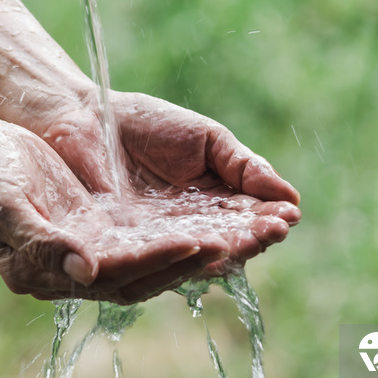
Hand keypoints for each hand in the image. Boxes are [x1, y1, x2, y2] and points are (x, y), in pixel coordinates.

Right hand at [0, 107, 228, 303]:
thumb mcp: (2, 203)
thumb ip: (41, 241)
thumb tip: (87, 272)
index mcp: (48, 270)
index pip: (116, 274)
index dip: (157, 261)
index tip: (198, 245)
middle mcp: (77, 268)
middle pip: (146, 274)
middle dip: (194, 262)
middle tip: (240, 246)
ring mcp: (92, 249)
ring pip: (155, 258)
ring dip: (198, 250)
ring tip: (241, 236)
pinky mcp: (102, 229)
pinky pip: (150, 238)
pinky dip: (182, 233)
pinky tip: (213, 224)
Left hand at [25, 89, 300, 268]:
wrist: (87, 119)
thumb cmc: (146, 124)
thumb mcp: (206, 140)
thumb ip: (244, 166)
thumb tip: (290, 196)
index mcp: (213, 204)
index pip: (248, 219)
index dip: (268, 219)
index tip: (288, 214)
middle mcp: (190, 230)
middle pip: (229, 243)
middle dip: (254, 237)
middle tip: (276, 229)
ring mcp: (159, 243)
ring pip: (199, 256)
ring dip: (227, 251)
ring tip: (250, 239)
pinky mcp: (126, 251)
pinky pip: (159, 258)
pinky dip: (185, 254)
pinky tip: (208, 247)